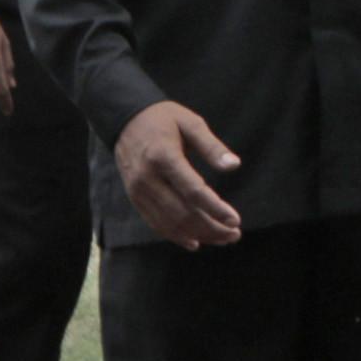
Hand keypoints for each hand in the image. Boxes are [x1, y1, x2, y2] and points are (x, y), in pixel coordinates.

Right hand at [115, 99, 246, 247]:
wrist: (125, 119)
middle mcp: (148, 178)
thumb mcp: (191, 123)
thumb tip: (234, 166)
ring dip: (198, 235)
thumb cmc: (164, 119)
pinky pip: (155, 224)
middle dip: (211, 228)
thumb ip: (212, 146)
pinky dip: (176, 236)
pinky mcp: (135, 198)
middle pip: (183, 213)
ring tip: (222, 238)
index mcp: (164, 157)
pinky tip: (195, 242)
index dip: (215, 209)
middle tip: (235, 233)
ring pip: (170, 223)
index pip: (193, 192)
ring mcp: (138, 191)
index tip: (235, 220)